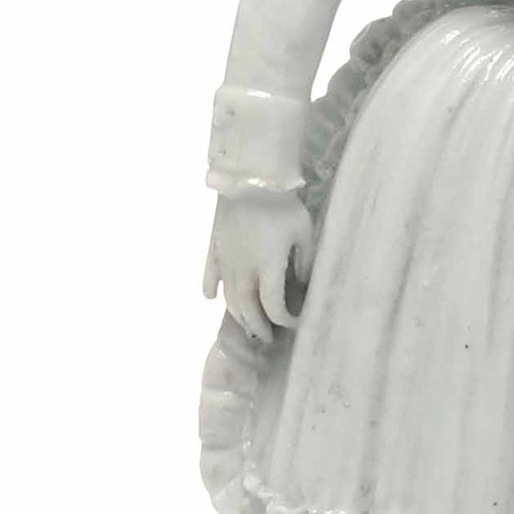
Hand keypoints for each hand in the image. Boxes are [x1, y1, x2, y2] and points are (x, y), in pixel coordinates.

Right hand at [205, 190, 309, 342]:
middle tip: (268, 337)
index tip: (295, 323)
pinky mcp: (215, 246)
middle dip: (258, 327)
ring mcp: (226, 259)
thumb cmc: (284, 205)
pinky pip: (208, 272)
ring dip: (237, 314)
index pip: (273, 307)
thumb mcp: (305, 234)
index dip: (284, 320)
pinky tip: (210, 298)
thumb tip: (303, 284)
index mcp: (267, 269)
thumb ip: (304, 262)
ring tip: (247, 324)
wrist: (251, 177)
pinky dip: (209, 287)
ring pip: (228, 297)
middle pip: (247, 309)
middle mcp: (243, 271)